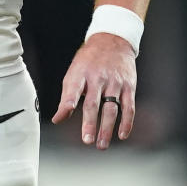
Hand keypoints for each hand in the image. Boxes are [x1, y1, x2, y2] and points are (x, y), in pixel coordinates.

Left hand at [51, 32, 136, 149]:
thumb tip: (57, 119)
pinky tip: (122, 135)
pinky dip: (127, 122)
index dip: (68, 101)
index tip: (65, 113)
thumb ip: (67, 97)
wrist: (112, 40)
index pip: (73, 88)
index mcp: (81, 74)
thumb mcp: (74, 73)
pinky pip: (128, 106)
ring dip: (107, 128)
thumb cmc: (89, 61)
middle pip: (93, 103)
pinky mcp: (128, 86)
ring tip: (101, 144)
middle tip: (87, 140)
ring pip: (111, 108)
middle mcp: (98, 78)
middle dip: (90, 123)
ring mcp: (114, 82)